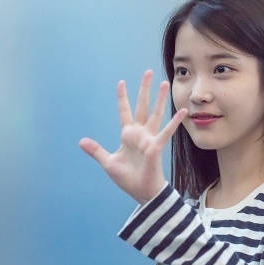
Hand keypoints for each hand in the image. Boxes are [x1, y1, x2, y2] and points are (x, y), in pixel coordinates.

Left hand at [79, 70, 186, 204]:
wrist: (141, 192)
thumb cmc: (128, 178)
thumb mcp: (108, 163)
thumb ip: (96, 151)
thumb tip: (81, 141)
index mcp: (127, 135)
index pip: (124, 112)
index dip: (122, 98)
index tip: (121, 83)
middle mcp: (139, 133)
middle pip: (141, 106)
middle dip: (144, 90)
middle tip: (147, 72)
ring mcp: (149, 139)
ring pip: (155, 114)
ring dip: (159, 99)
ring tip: (164, 82)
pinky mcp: (155, 147)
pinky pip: (166, 132)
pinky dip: (174, 122)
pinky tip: (182, 111)